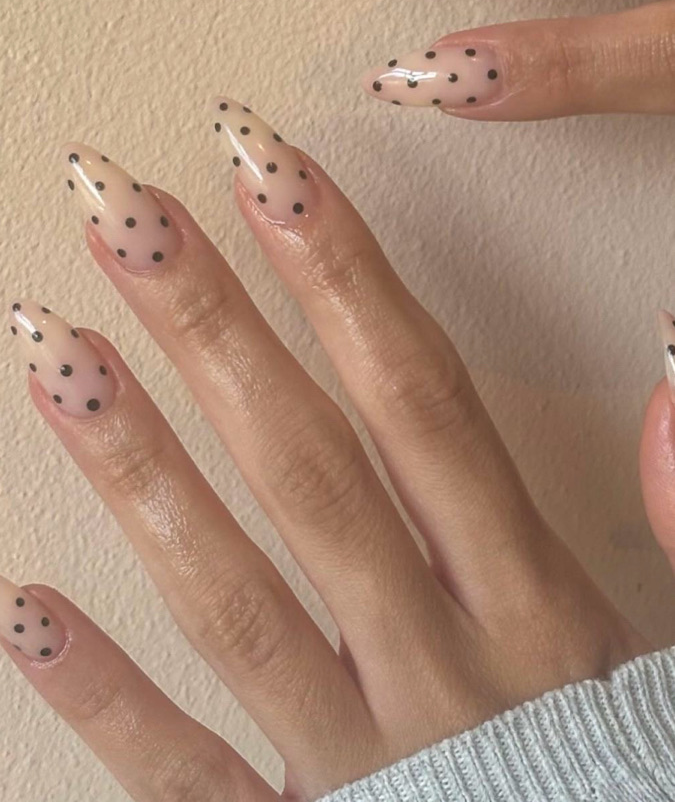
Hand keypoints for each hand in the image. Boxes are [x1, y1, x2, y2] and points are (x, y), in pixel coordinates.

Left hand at [2, 101, 669, 800]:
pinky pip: (189, 780)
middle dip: (214, 326)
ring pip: (234, 601)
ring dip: (140, 467)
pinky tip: (23, 606)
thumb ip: (671, 518)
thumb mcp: (653, 646)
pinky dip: (106, 697)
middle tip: (124, 210)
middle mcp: (438, 669)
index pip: (422, 405)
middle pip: (310, 469)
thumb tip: (665, 395)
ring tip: (53, 348)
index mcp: (532, 606)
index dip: (343, 277)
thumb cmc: (618, 776)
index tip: (266, 165)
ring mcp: (359, 762)